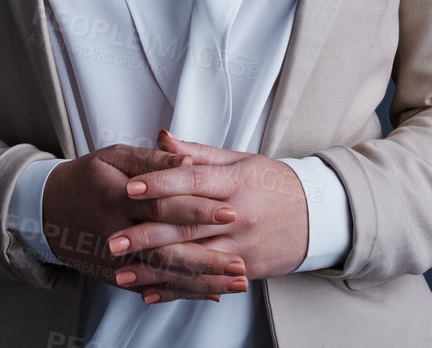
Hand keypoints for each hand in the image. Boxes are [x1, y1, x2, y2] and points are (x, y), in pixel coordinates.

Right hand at [41, 143, 250, 302]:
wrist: (49, 210)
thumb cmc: (88, 178)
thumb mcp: (114, 157)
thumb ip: (152, 161)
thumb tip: (186, 160)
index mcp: (116, 197)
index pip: (162, 205)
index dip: (197, 210)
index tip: (229, 212)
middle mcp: (114, 233)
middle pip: (166, 249)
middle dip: (206, 258)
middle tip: (240, 261)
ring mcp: (114, 261)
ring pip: (164, 275)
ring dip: (202, 281)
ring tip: (235, 282)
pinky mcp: (116, 276)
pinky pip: (154, 286)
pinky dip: (184, 292)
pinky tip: (212, 293)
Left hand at [109, 130, 309, 298]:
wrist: (318, 217)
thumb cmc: (274, 184)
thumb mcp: (241, 161)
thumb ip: (198, 154)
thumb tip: (162, 139)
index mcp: (236, 182)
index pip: (192, 182)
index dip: (159, 184)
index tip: (129, 188)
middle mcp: (238, 215)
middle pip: (187, 225)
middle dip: (146, 234)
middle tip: (113, 240)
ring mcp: (242, 246)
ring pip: (192, 259)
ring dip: (154, 269)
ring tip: (122, 273)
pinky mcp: (246, 269)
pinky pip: (206, 280)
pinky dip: (177, 289)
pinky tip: (150, 292)